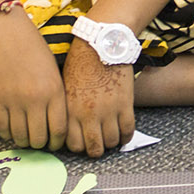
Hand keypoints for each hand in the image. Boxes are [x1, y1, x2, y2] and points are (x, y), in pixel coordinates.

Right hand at [0, 12, 66, 149]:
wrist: (6, 30)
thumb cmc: (33, 48)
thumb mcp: (53, 71)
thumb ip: (56, 97)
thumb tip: (55, 126)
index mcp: (54, 90)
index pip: (59, 130)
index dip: (57, 143)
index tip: (54, 143)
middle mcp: (36, 98)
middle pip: (39, 139)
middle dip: (40, 144)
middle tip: (38, 141)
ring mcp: (14, 100)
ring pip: (20, 137)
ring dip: (23, 141)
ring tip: (24, 136)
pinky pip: (2, 128)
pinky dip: (7, 134)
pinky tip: (11, 129)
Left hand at [62, 40, 134, 157]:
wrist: (101, 43)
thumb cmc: (81, 60)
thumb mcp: (65, 86)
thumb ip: (67, 109)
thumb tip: (70, 126)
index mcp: (70, 110)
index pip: (73, 144)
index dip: (78, 147)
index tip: (82, 142)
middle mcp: (88, 114)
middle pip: (93, 148)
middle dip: (95, 150)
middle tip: (98, 145)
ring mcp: (108, 111)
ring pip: (111, 142)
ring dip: (111, 143)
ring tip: (111, 137)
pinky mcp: (125, 104)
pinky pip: (128, 130)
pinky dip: (126, 137)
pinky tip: (123, 134)